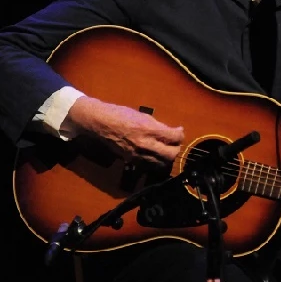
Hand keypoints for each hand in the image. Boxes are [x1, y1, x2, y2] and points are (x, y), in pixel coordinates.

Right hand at [64, 96, 183, 164]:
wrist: (100, 124)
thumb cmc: (120, 114)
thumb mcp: (142, 115)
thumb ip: (158, 126)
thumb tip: (171, 132)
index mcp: (148, 129)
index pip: (174, 137)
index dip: (180, 134)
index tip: (179, 131)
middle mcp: (145, 145)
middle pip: (171, 155)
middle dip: (176, 149)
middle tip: (175, 143)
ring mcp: (138, 155)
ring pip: (161, 164)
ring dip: (167, 158)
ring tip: (166, 149)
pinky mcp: (132, 161)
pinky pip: (150, 166)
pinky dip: (156, 162)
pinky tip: (155, 155)